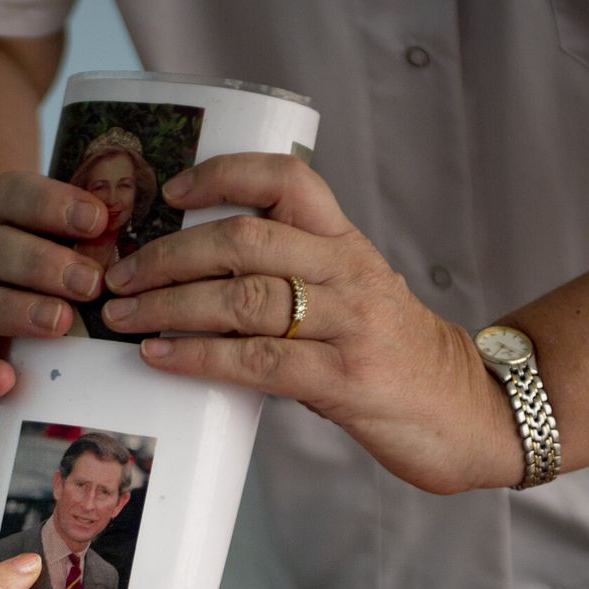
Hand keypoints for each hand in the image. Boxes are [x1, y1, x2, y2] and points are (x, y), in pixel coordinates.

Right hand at [0, 171, 115, 405]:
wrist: (27, 326)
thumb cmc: (73, 282)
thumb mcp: (89, 254)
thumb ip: (107, 245)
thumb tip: (157, 243)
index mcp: (11, 222)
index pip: (12, 194)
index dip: (50, 202)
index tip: (97, 218)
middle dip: (42, 263)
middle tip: (90, 283)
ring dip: (17, 310)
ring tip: (60, 322)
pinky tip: (6, 380)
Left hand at [96, 153, 523, 493]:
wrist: (469, 413)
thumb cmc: (396, 359)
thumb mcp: (353, 299)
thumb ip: (293, 282)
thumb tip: (197, 283)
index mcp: (346, 244)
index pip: (287, 179)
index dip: (223, 174)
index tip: (170, 190)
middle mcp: (348, 273)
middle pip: (245, 240)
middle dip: (168, 255)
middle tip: (118, 273)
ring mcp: (350, 325)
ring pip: (244, 300)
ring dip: (169, 306)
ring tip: (122, 315)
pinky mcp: (346, 381)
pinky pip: (258, 362)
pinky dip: (199, 357)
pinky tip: (160, 356)